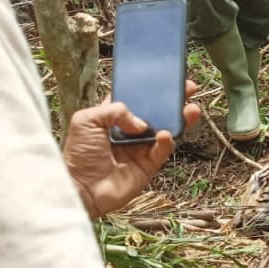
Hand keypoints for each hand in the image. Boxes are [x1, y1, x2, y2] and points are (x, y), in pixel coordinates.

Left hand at [63, 81, 201, 218]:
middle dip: (173, 101)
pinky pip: (163, 150)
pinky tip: (165, 135)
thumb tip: (140, 123)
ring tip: (191, 109)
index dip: (150, 89)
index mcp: (113, 117)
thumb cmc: (78, 154)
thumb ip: (114, 110)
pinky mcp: (148, 165)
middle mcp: (129, 131)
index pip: (136, 98)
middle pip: (156, 112)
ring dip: (180, 119)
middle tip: (188, 89)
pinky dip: (167, 142)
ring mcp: (140, 148)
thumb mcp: (86, 119)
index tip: (165, 79)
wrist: (81, 188)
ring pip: (166, 129)